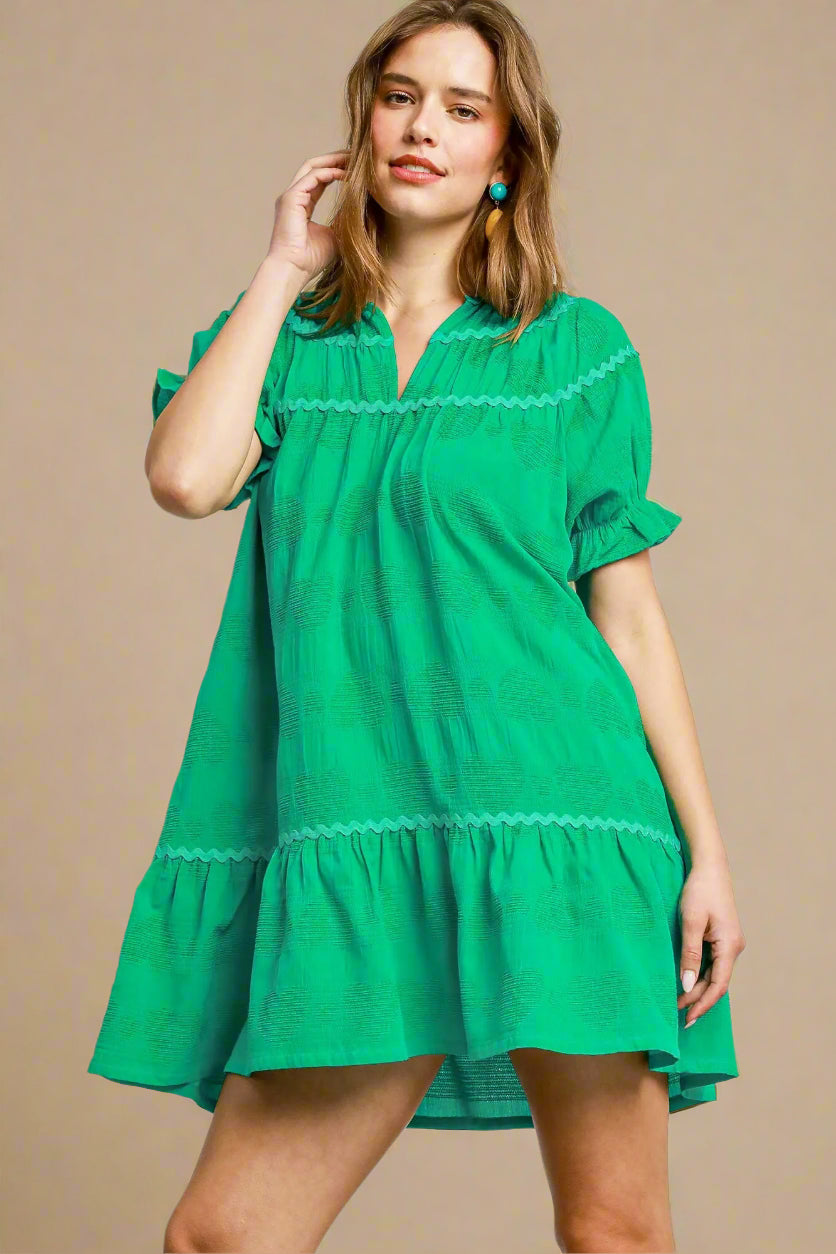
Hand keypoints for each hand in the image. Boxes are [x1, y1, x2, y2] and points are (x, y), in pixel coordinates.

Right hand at [265, 149, 348, 281]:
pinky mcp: (290, 198)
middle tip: (356, 155)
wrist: (294, 270)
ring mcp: (290, 196)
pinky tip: (345, 174)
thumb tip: (361, 207)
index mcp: (302, 204)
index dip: (338, 170)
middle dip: (336, 159)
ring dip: (333, 161)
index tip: (356, 168)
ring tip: (353, 159)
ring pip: (312, 167)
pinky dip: (329, 172)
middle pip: (315, 167)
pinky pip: (312, 176)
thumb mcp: (335, 235)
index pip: (320, 179)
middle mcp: (294, 197)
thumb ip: (344, 219)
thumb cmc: (312, 260)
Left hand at [677, 856, 745, 1027]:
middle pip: (716, 982)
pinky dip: (699, 974)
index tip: (688, 1018)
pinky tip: (686, 982)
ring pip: (713, 973)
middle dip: (698, 999)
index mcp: (729, 946)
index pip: (718, 985)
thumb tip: (686, 985)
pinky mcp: (721, 937)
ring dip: (698, 988)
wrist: (709, 866)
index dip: (703, 1004)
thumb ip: (689, 954)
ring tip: (679, 1004)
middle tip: (677, 1015)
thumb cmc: (700, 891)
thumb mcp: (691, 922)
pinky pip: (712, 963)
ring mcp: (728, 943)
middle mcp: (733, 948)